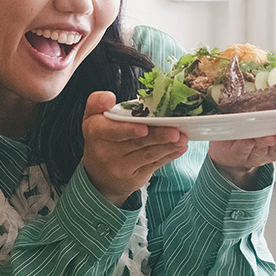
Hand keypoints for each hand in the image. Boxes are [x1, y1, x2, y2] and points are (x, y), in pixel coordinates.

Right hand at [82, 91, 188, 205]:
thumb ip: (97, 103)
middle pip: (135, 142)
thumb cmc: (101, 137)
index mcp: (95, 132)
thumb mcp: (92, 118)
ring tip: (182, 138)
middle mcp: (105, 152)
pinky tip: (180, 147)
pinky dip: (169, 155)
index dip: (127, 130)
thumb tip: (108, 97)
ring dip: (168, 146)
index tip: (143, 128)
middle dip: (157, 136)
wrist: (99, 174)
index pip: (110, 130)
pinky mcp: (134, 178)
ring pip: (147, 154)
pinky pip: (154, 165)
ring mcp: (120, 167)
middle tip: (175, 131)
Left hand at [208, 115, 275, 188]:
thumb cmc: (255, 129)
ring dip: (274, 142)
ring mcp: (260, 152)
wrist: (229, 150)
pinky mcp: (241, 154)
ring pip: (269, 148)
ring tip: (273, 135)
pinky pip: (245, 150)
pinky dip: (248, 145)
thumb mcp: (271, 114)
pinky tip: (250, 139)